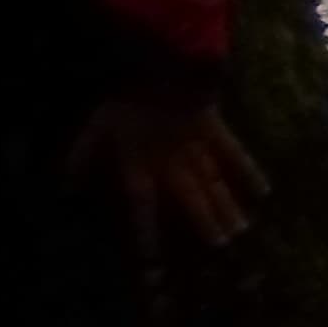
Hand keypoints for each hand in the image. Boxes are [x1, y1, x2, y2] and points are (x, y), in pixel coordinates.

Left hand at [67, 91, 267, 256]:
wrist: (165, 66)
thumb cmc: (128, 99)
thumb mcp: (96, 126)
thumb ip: (81, 155)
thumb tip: (64, 184)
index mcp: (141, 164)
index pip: (143, 205)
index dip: (148, 232)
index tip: (153, 261)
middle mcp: (172, 162)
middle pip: (190, 197)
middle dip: (205, 222)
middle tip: (222, 245)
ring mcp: (197, 147)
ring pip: (213, 181)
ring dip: (226, 205)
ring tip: (241, 229)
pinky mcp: (216, 131)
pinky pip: (234, 154)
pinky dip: (248, 171)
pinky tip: (263, 190)